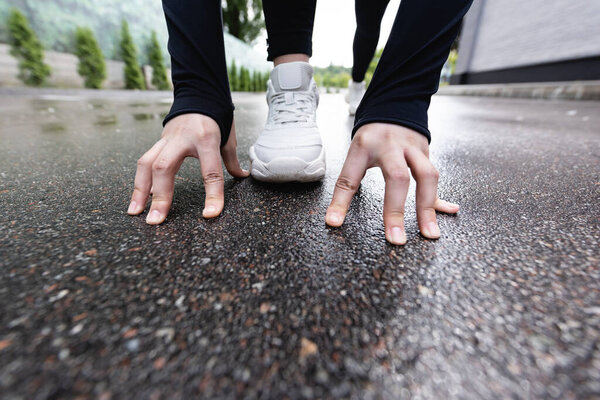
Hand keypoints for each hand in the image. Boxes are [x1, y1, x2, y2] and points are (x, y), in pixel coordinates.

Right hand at [127, 114, 248, 223]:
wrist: (198, 92)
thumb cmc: (217, 116)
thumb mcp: (228, 137)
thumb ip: (231, 160)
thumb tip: (242, 176)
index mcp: (207, 138)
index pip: (211, 171)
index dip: (212, 194)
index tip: (210, 215)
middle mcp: (182, 139)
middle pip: (165, 167)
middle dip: (160, 196)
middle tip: (156, 220)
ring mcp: (166, 139)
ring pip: (146, 164)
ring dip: (139, 191)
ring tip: (136, 213)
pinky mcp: (158, 141)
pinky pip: (144, 162)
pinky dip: (140, 182)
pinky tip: (137, 201)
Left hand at [325, 123, 458, 244]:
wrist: (396, 103)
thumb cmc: (372, 137)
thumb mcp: (356, 153)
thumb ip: (348, 184)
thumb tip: (334, 221)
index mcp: (364, 146)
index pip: (350, 176)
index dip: (341, 201)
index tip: (335, 222)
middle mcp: (391, 146)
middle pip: (397, 177)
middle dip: (396, 210)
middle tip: (396, 239)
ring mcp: (412, 148)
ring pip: (425, 176)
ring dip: (428, 207)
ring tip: (429, 234)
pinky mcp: (427, 151)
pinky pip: (435, 177)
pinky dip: (441, 198)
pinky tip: (450, 211)